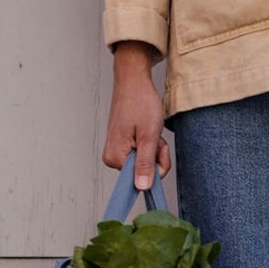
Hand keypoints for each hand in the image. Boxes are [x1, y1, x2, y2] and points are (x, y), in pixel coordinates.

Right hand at [103, 41, 170, 189]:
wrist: (133, 80)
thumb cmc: (140, 102)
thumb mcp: (148, 136)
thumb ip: (145, 164)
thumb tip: (142, 187)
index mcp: (115, 158)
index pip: (141, 180)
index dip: (156, 166)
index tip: (156, 148)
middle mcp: (112, 157)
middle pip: (144, 172)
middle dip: (156, 155)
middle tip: (154, 136)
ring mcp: (117, 151)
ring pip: (145, 162)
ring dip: (154, 148)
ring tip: (150, 129)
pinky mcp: (122, 145)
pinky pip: (141, 153)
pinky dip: (149, 143)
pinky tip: (147, 129)